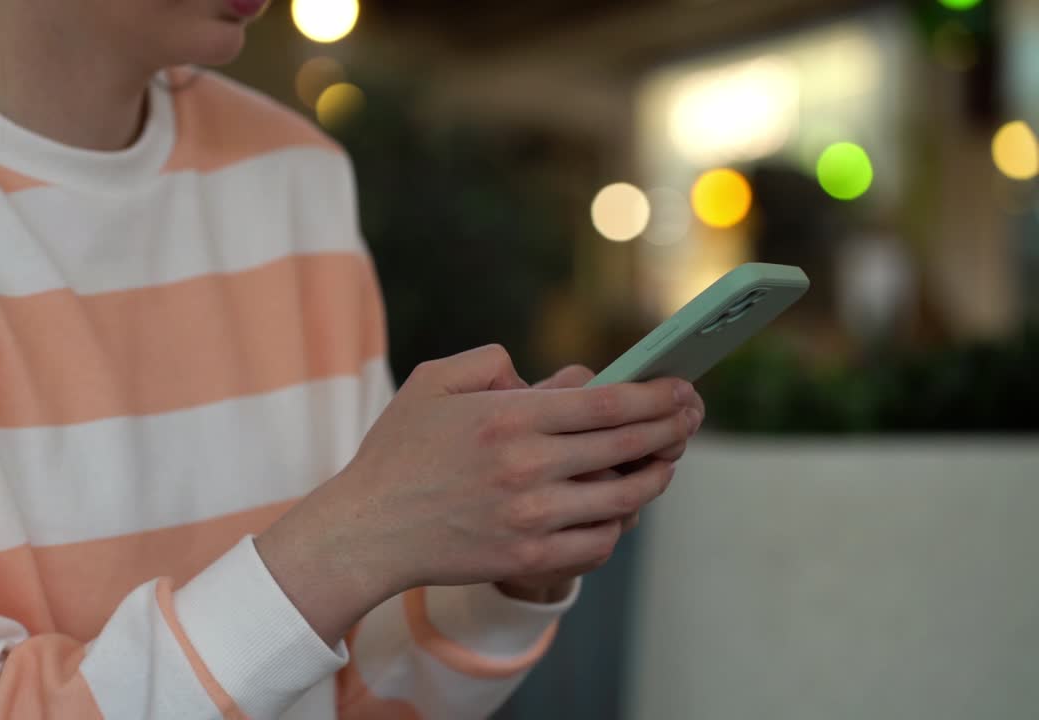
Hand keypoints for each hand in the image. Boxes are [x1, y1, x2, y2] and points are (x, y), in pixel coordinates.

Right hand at [255, 346, 698, 642]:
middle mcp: (527, 466)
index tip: (681, 388)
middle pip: (628, 446)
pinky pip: (599, 543)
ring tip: (666, 461)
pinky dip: (619, 524)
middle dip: (672, 427)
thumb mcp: (433, 383)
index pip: (608, 404)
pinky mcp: (528, 556)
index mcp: (509, 417)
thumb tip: (555, 377)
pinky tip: (623, 508)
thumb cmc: (398, 452)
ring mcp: (531, 517)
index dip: (655, 395)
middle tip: (691, 416)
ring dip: (656, 476)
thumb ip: (492, 362)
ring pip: (623, 497)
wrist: (367, 530)